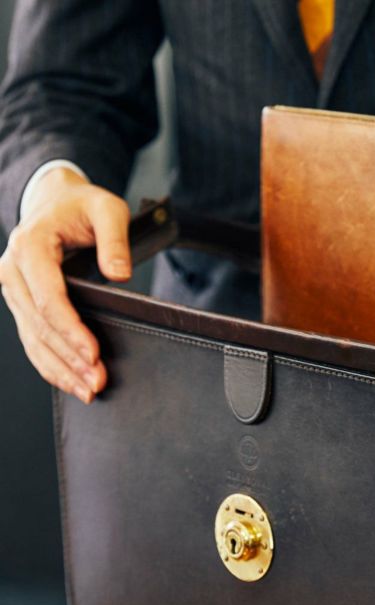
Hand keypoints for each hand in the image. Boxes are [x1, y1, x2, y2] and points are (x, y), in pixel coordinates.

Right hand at [0, 168, 131, 401]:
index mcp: (30, 246)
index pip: (48, 298)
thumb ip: (115, 239)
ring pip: (33, 339)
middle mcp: (13, 270)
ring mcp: (14, 290)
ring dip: (61, 369)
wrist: (55, 201)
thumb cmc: (82, 205)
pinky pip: (33, 340)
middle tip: (98, 381)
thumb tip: (119, 274)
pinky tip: (71, 383)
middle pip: (40, 325)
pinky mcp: (21, 304)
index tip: (94, 353)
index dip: (71, 329)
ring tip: (89, 390)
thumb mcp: (107, 209)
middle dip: (70, 357)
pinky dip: (51, 365)